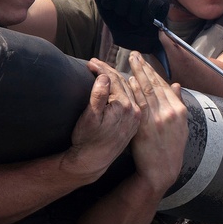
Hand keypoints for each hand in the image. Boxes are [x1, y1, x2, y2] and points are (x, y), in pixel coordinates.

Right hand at [63, 60, 141, 181]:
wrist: (93, 161)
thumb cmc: (87, 140)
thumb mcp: (89, 117)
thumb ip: (98, 96)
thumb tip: (105, 77)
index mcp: (124, 107)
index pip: (114, 80)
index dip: (101, 69)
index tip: (90, 62)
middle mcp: (134, 111)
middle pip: (123, 83)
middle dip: (108, 71)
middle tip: (95, 63)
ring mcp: (135, 117)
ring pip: (129, 91)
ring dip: (118, 79)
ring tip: (106, 70)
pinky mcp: (134, 122)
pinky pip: (132, 100)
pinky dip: (125, 90)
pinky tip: (120, 85)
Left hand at [90, 0, 169, 54]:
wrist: (136, 40)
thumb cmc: (119, 22)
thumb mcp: (104, 7)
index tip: (108, 5)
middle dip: (121, 9)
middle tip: (123, 15)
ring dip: (133, 16)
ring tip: (133, 20)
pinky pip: (151, 5)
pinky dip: (145, 17)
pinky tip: (145, 21)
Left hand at [127, 51, 188, 197]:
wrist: (162, 171)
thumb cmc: (170, 149)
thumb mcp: (181, 127)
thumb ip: (178, 104)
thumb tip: (176, 85)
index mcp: (179, 111)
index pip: (164, 86)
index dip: (154, 72)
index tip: (145, 61)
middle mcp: (170, 112)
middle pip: (154, 85)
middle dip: (144, 68)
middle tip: (135, 54)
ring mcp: (157, 119)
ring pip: (146, 91)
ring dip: (137, 74)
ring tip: (130, 62)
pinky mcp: (145, 127)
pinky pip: (139, 104)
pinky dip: (134, 91)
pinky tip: (128, 81)